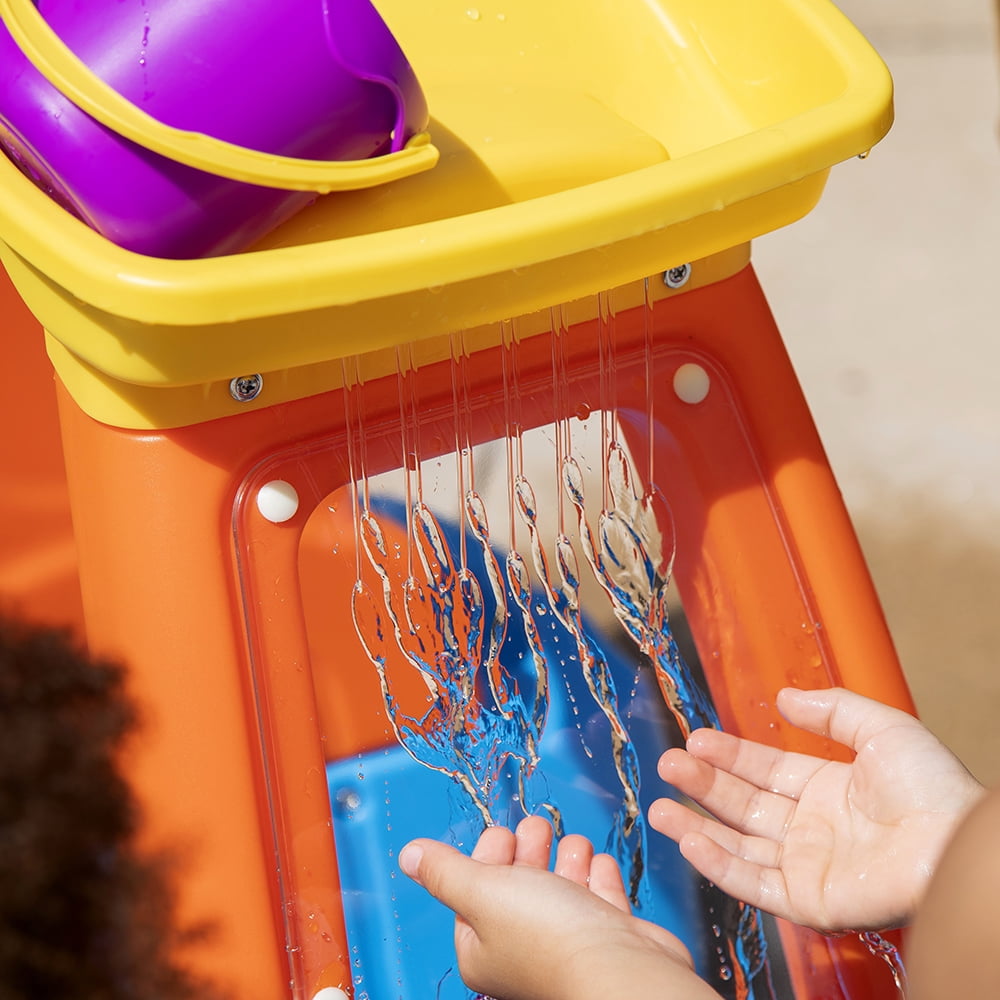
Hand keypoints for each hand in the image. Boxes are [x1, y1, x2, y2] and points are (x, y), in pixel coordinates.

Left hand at [399, 815, 716, 999]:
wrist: (621, 970)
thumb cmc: (550, 937)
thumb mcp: (483, 891)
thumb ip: (446, 871)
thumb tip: (410, 855)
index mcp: (483, 949)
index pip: (474, 896)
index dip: (486, 859)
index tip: (501, 834)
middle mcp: (523, 952)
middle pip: (520, 890)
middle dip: (528, 852)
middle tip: (537, 826)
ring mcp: (568, 947)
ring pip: (562, 892)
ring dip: (566, 859)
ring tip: (572, 841)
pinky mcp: (608, 939)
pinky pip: (599, 901)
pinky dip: (598, 878)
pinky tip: (598, 861)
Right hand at [649, 687, 983, 931]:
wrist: (955, 845)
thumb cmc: (933, 790)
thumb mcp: (883, 728)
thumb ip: (832, 709)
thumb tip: (783, 697)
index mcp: (825, 789)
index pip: (763, 770)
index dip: (728, 755)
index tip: (694, 739)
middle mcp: (810, 828)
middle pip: (742, 805)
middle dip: (703, 784)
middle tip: (668, 763)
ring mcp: (806, 865)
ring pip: (738, 846)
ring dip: (697, 826)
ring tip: (660, 806)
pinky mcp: (807, 900)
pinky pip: (753, 884)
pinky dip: (718, 865)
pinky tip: (690, 840)